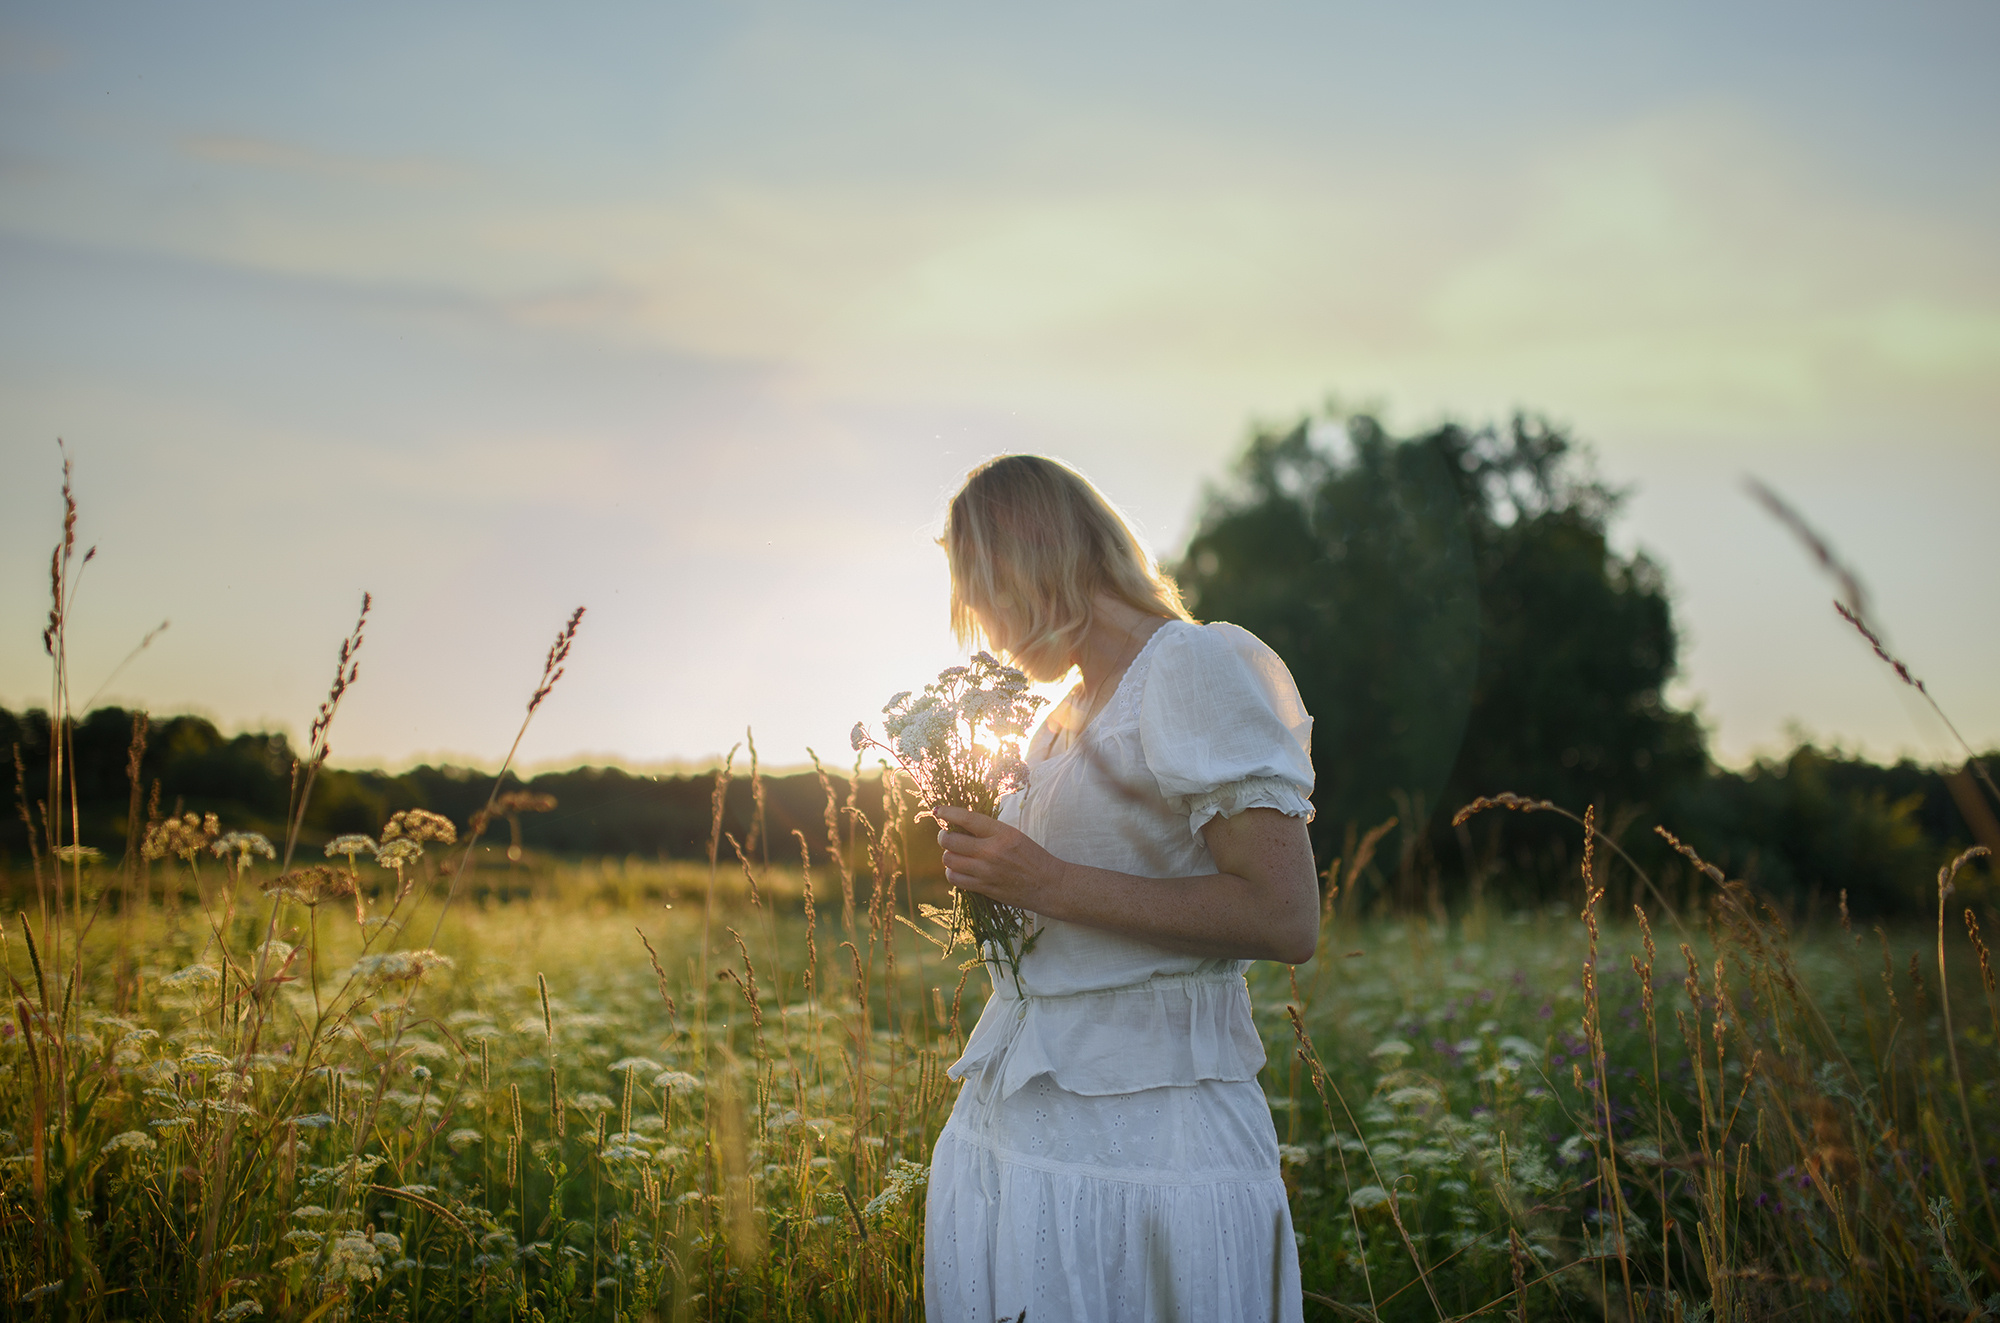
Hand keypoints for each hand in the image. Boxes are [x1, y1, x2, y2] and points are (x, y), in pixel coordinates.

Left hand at [933, 804, 1067, 911]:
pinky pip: (955, 879)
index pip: (967, 819)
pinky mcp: (984, 888)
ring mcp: (986, 871)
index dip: (948, 813)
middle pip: (950, 841)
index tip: (938, 810)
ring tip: (953, 853)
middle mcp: (991, 851)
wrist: (1048, 885)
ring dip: (947, 855)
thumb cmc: (1033, 857)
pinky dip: (952, 873)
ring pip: (949, 860)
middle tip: (945, 836)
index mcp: (1002, 833)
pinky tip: (958, 870)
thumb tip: (961, 826)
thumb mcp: (1014, 835)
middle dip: (943, 837)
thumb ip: (989, 831)